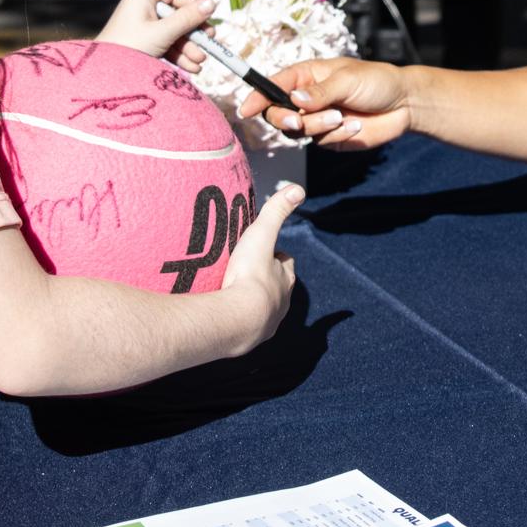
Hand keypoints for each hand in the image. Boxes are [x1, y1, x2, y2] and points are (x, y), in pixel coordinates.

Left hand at [96, 0, 213, 71]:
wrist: (105, 77)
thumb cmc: (129, 48)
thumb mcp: (162, 33)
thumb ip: (188, 18)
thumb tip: (212, 3)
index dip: (191, 4)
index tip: (203, 20)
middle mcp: (144, 8)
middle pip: (178, 14)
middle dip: (193, 33)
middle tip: (208, 43)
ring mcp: (145, 27)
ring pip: (175, 32)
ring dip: (189, 48)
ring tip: (199, 62)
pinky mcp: (146, 44)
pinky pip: (168, 45)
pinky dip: (180, 55)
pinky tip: (192, 68)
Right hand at [220, 181, 302, 351]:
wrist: (237, 319)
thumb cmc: (250, 276)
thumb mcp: (261, 235)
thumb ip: (276, 211)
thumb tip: (298, 188)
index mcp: (286, 278)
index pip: (286, 263)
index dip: (277, 255)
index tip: (265, 250)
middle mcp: (282, 302)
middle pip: (278, 287)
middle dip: (267, 279)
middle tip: (249, 271)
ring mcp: (268, 322)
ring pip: (265, 308)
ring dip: (254, 301)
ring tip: (236, 293)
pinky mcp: (251, 338)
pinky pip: (248, 326)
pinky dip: (241, 318)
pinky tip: (229, 315)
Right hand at [237, 58, 413, 149]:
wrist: (403, 105)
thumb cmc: (376, 81)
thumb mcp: (348, 80)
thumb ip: (320, 92)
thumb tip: (295, 100)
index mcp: (306, 76)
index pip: (273, 85)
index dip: (257, 97)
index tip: (246, 110)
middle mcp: (305, 99)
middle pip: (277, 113)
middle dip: (284, 119)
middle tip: (298, 122)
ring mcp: (316, 120)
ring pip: (298, 131)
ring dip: (319, 126)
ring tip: (343, 117)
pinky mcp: (328, 138)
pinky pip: (320, 142)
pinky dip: (337, 135)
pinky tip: (355, 126)